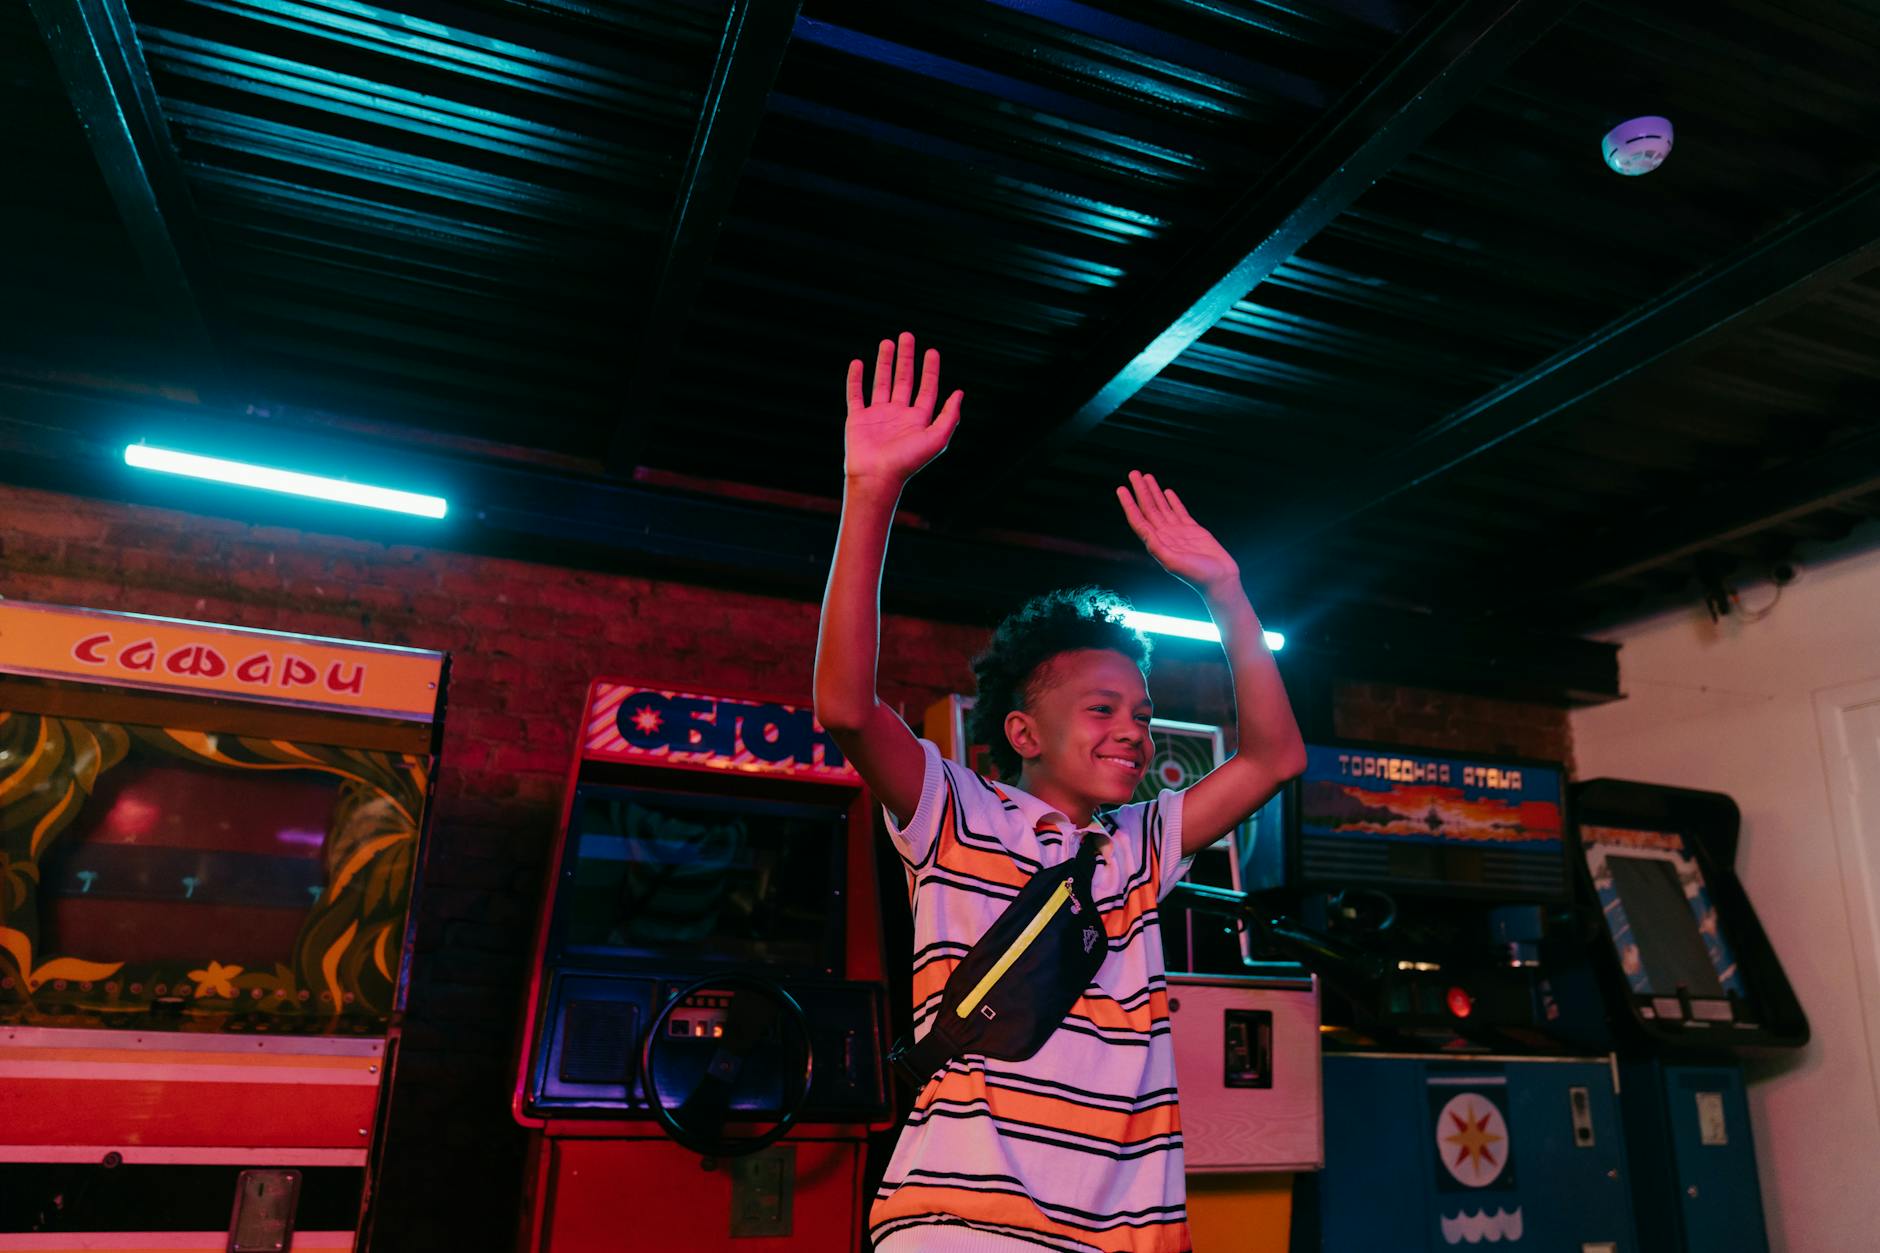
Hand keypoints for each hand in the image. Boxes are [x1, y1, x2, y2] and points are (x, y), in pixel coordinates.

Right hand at [844, 332, 963, 486]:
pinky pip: (855, 394)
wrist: (877, 477)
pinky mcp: (858, 419)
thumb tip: (960, 392)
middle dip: (907, 358)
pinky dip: (855, 378)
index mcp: (917, 420)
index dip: (930, 370)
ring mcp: (877, 416)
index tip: (932, 351)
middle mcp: (898, 415)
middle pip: (904, 379)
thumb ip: (949, 416)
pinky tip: (858, 363)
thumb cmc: (908, 462)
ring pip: (881, 382)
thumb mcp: (936, 439)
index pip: (926, 389)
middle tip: (907, 336)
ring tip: (887, 342)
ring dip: (884, 362)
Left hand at [1117, 471, 1240, 594]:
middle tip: (1133, 473)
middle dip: (1141, 491)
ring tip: (1146, 477)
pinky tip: (1167, 491)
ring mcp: (1178, 532)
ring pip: (1163, 507)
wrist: (1220, 580)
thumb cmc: (1197, 576)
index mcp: (1157, 543)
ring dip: (1153, 492)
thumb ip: (1158, 547)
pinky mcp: (1193, 530)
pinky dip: (1173, 501)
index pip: (1139, 520)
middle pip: (1149, 509)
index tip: (1121, 489)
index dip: (1129, 504)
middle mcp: (1165, 536)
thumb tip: (1145, 533)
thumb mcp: (1174, 562)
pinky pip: (1180, 511)